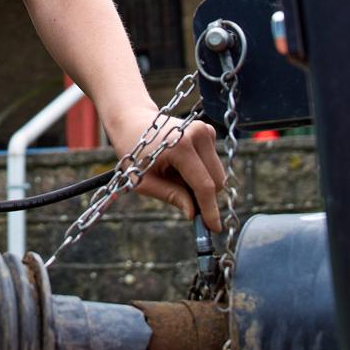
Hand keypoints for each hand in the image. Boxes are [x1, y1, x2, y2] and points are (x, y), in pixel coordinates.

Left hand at [102, 100, 226, 231]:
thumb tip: (193, 213)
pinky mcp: (208, 130)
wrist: (132, 122)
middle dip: (204, 196)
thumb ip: (170, 195)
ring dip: (202, 182)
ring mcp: (205, 130)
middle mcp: (197, 134)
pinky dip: (201, 170)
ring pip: (217, 173)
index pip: (204, 185)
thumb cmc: (134, 153)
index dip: (210, 210)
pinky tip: (181, 164)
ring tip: (174, 174)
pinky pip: (213, 163)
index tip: (214, 228)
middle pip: (216, 181)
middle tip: (179, 195)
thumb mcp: (143, 180)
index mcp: (180, 146)